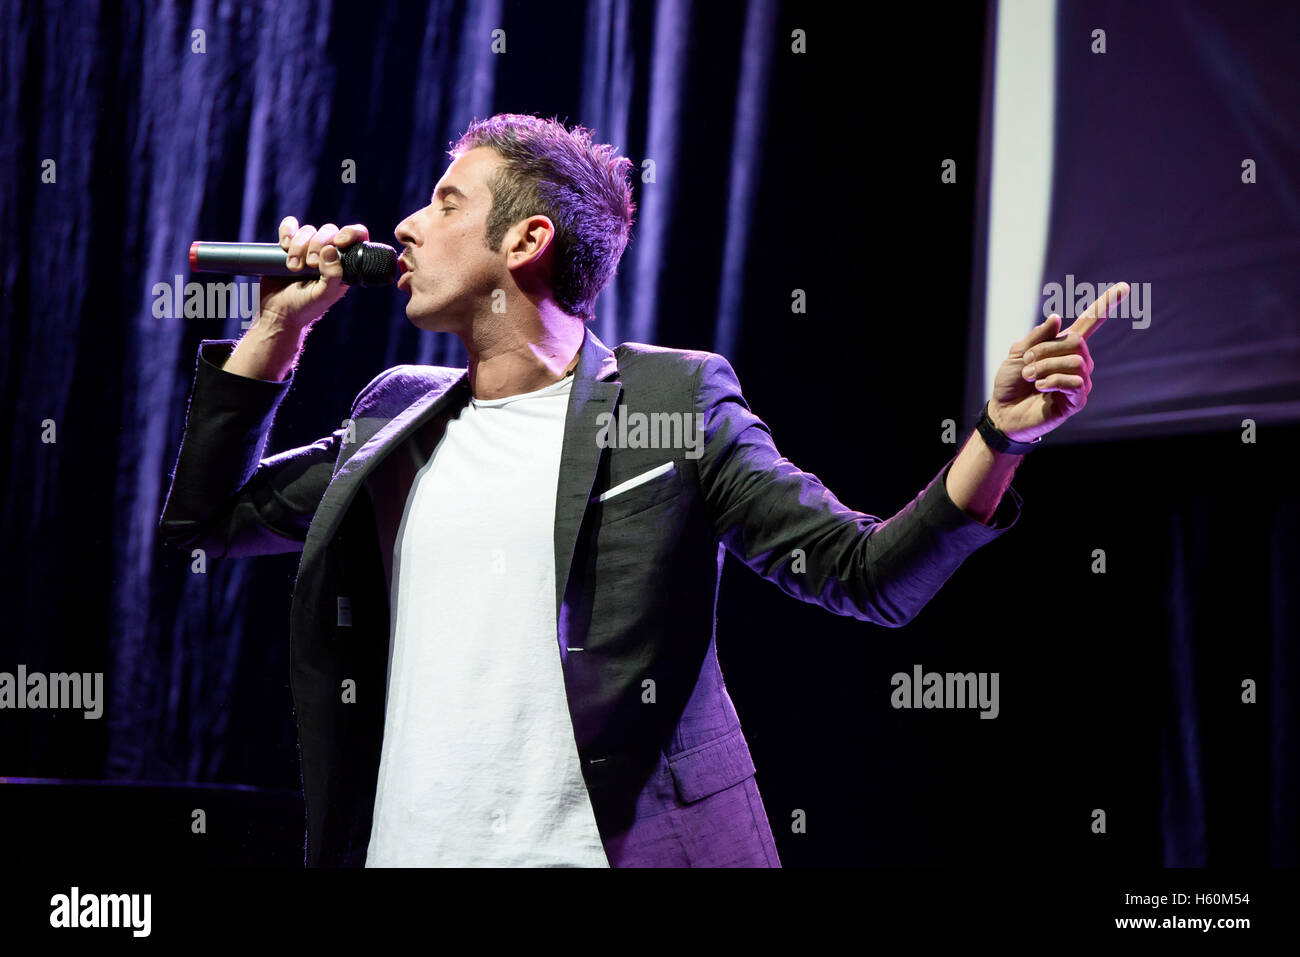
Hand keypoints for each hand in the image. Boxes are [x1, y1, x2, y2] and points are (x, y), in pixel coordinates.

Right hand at [257, 217, 370, 328]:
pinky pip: (289, 226)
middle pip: (329, 231)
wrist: (277, 312)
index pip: (356, 237)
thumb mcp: (324, 295)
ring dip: (299, 246)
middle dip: (318, 245)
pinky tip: (284, 246)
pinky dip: (286, 231)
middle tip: (310, 265)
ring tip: (293, 268)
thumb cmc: (305, 307)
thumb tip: (330, 249)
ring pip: (308, 230)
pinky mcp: (287, 245)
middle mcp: (327, 253)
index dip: (350, 233)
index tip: (339, 243)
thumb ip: (333, 275)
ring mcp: (307, 248)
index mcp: (343, 264)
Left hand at [986, 282, 1129, 441]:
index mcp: (1063, 347)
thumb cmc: (1010, 383)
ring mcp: (1079, 381)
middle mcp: (1077, 362)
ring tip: (1030, 376)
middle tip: (1026, 362)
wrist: (1004, 413)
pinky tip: (1041, 388)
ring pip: (1075, 362)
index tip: (1125, 287)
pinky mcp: (1077, 400)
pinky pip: (1075, 382)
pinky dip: (1053, 381)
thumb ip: (1037, 336)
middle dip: (1046, 349)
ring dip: (1046, 367)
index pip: (1090, 323)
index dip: (1106, 305)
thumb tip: (1057, 318)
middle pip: (1076, 342)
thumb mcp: (1017, 354)